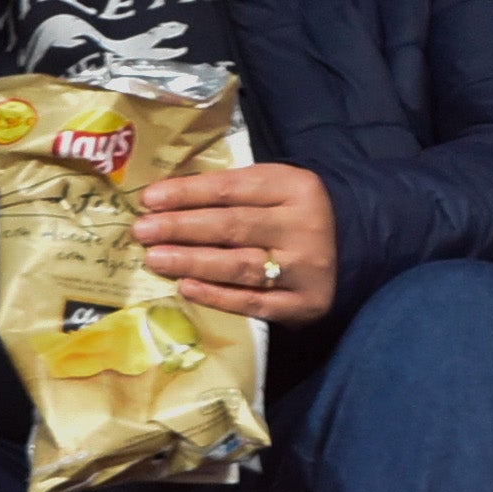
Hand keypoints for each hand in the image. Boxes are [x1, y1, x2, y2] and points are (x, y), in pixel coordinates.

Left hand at [134, 162, 339, 325]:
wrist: (350, 249)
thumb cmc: (292, 215)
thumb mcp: (273, 189)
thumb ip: (230, 192)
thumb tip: (163, 201)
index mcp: (297, 187)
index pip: (233, 189)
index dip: (188, 193)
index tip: (149, 199)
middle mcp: (305, 226)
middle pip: (233, 226)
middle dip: (181, 227)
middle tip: (142, 231)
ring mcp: (306, 268)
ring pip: (239, 265)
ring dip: (192, 262)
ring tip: (155, 258)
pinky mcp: (304, 304)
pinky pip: (253, 302)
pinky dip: (217, 296)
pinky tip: (187, 287)